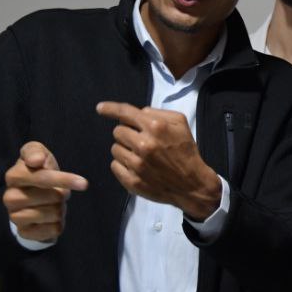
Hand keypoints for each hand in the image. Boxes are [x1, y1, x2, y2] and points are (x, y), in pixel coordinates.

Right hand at [3, 142, 87, 241]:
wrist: (33, 198)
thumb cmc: (40, 171)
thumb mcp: (38, 154)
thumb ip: (35, 151)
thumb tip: (36, 160)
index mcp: (13, 176)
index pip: (43, 177)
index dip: (64, 179)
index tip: (84, 184)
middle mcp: (10, 197)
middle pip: (53, 197)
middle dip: (63, 194)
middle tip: (59, 192)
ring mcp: (14, 216)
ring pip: (54, 214)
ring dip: (61, 209)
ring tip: (54, 204)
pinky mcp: (24, 232)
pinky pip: (53, 230)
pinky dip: (58, 224)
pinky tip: (51, 218)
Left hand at [96, 101, 221, 218]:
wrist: (192, 184)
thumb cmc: (186, 151)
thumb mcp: (180, 123)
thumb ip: (158, 113)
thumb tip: (138, 113)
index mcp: (155, 127)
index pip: (125, 113)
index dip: (110, 108)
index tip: (100, 108)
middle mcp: (143, 144)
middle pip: (118, 131)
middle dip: (126, 133)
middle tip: (139, 140)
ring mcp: (136, 164)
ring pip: (115, 148)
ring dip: (124, 149)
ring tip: (139, 155)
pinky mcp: (132, 181)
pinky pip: (115, 165)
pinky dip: (123, 164)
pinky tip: (136, 166)